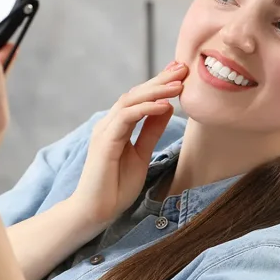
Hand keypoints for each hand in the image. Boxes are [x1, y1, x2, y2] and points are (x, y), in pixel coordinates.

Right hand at [71, 61, 188, 227]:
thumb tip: (167, 107)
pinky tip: (164, 105)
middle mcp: (109, 124)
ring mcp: (104, 131)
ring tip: (178, 85)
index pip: (139, 98)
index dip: (159, 84)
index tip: (179, 73)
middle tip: (182, 68)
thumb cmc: (115, 187)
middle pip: (135, 93)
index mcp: (117, 126)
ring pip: (130, 101)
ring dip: (156, 91)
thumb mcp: (141, 155)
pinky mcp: (104, 141)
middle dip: (160, 80)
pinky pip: (126, 118)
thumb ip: (150, 131)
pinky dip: (146, 109)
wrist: (96, 211)